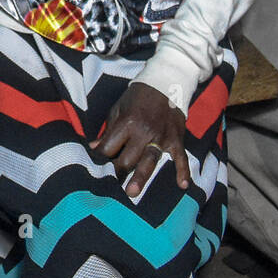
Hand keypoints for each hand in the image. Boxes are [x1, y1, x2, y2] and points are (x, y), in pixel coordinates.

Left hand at [90, 81, 190, 198]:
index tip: (96, 167)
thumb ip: (108, 130)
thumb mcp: (118, 109)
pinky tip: (182, 185)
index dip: (101, 157)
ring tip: (131, 193)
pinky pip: (181, 157)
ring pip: (149, 160)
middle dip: (118, 172)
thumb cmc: (136, 97)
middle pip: (128, 158)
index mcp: (126, 122)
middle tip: (111, 187)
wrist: (164, 84)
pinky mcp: (176, 139)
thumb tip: (94, 147)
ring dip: (141, 178)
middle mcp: (143, 131)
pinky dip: (183, 171)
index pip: (110, 146)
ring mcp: (161, 137)